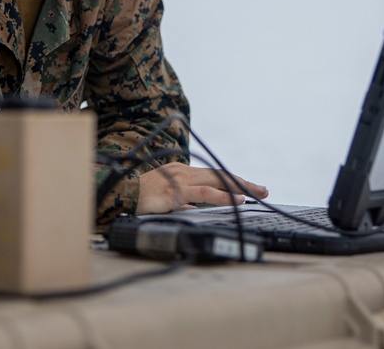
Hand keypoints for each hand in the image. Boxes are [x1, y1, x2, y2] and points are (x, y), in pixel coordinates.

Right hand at [136, 162, 268, 214]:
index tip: (250, 189)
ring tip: (256, 194)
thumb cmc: (140, 198)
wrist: (120, 194)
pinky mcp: (176, 191)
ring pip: (217, 181)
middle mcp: (184, 172)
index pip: (213, 176)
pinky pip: (205, 193)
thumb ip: (183, 204)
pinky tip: (237, 200)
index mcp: (182, 172)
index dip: (233, 182)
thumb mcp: (167, 200)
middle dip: (244, 182)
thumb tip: (196, 211)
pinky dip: (224, 196)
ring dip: (240, 187)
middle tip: (264, 190)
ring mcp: (181, 180)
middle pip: (220, 175)